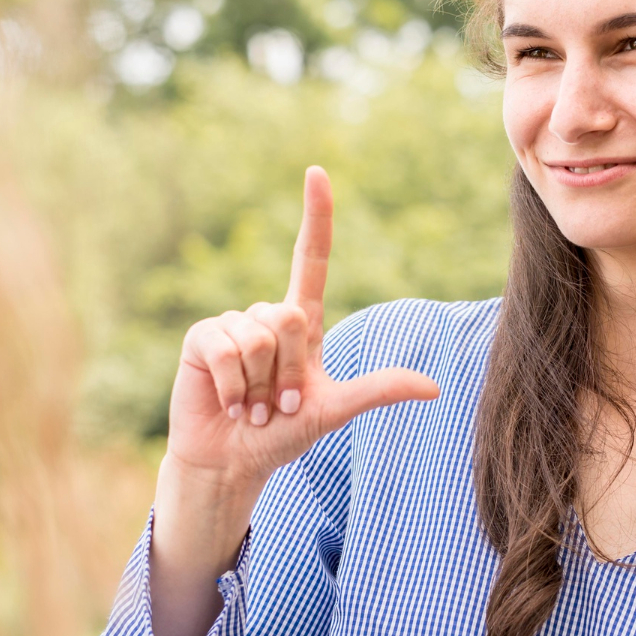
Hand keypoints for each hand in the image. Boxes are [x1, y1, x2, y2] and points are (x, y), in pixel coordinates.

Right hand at [166, 166, 440, 490]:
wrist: (232, 462)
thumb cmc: (282, 435)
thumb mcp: (334, 410)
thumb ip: (376, 391)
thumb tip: (435, 388)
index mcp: (302, 324)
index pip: (311, 259)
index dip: (316, 217)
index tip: (317, 173)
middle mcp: (266, 316)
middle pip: (291, 316)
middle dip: (289, 371)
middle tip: (278, 403)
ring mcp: (231, 324)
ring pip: (259, 337)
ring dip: (260, 386)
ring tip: (252, 406)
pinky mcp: (201, 339)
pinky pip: (227, 349)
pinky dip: (233, 387)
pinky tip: (229, 404)